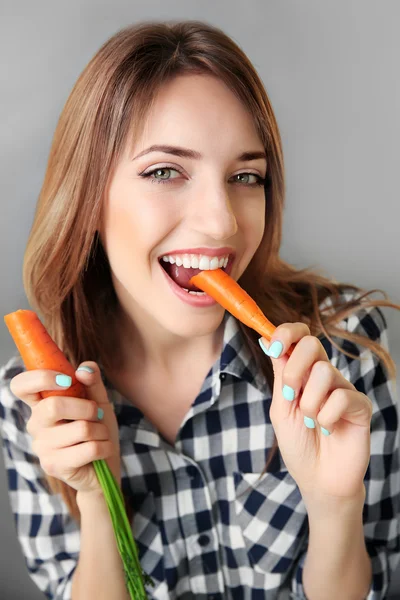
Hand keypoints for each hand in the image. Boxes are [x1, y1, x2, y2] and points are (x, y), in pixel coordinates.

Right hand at [10, 362, 120, 494]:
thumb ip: (92, 381)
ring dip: (101, 430)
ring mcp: (42, 447)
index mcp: (41, 404)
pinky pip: (89, 448)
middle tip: (96, 414)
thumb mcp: (98, 401)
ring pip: (80, 429)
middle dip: (86, 408)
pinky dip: (104, 446)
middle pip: (54, 406)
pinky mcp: (54, 466)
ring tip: (100, 435)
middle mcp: (35, 425)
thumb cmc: (98, 429)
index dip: (40, 378)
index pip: (21, 386)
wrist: (106, 464)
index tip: (66, 380)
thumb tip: (84, 369)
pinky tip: (102, 450)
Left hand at [260, 324, 372, 502]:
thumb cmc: (298, 444)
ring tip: (311, 422)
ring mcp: (343, 389)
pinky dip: (326, 418)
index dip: (287, 333)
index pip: (299, 336)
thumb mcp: (280, 408)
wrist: (317, 479)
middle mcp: (323, 376)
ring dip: (309, 403)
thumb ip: (279, 375)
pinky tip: (329, 431)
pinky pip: (340, 397)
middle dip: (294, 370)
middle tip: (291, 397)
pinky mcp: (360, 405)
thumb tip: (267, 339)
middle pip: (312, 344)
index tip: (275, 347)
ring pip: (324, 372)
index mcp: (302, 372)